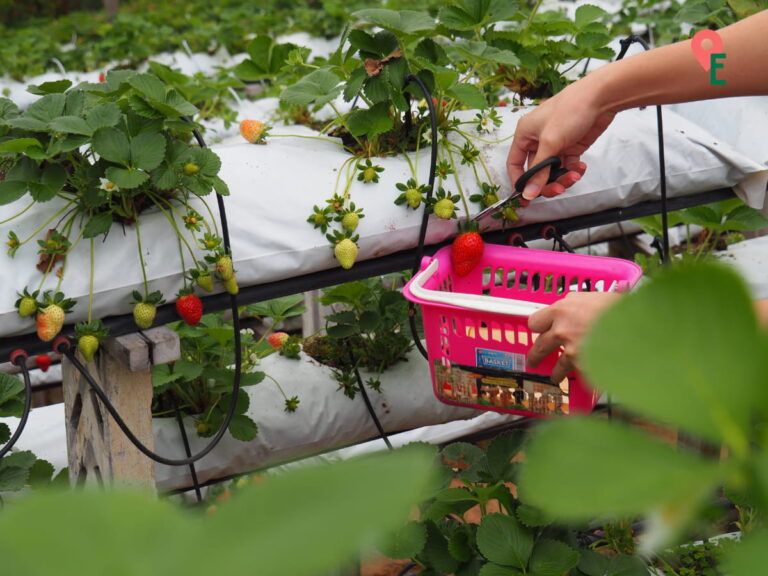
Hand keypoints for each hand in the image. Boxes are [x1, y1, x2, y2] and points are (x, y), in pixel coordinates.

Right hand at [506, 81, 614, 199]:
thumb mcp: (551, 142)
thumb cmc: (569, 111)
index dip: (520, 181)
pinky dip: (573, 171)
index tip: (528, 196)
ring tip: (574, 176)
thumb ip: (539, 171)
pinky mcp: (571, 146)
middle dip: (547, 182)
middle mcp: (537, 140)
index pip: (515, 163)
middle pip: (536, 172)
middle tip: (558, 189)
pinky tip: (580, 168)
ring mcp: (555, 144)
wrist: (600, 97)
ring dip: (562, 177)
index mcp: (525, 135)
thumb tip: (528, 194)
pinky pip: (567, 166)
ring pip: (553, 171)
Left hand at [527, 291, 620, 382]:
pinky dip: (586, 377)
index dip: (539, 327)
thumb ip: (577, 304)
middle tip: (535, 360)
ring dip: (557, 373)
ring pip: (559, 367)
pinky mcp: (587, 367)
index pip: (535, 322)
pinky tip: (587, 379)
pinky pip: (581, 375)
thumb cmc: (621, 307)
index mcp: (562, 310)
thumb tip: (572, 307)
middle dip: (537, 355)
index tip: (540, 331)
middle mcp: (562, 331)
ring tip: (556, 377)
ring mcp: (574, 351)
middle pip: (540, 347)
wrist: (639, 325)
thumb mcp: (594, 296)